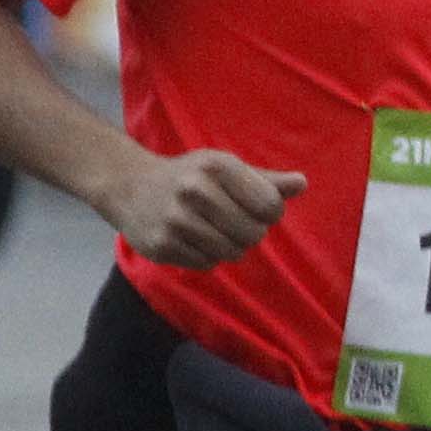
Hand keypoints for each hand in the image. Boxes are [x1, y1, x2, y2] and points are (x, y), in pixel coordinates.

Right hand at [92, 144, 300, 269]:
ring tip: (214, 232)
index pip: (270, 206)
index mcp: (216, 166)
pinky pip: (206, 263)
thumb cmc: (187, 176)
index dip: (270, 212)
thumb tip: (303, 184)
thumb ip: (264, 179)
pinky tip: (193, 240)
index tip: (255, 208)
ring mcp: (175, 220)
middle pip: (254, 233)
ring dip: (230, 247)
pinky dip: (206, 256)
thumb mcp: (223, 167)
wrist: (127, 186)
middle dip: (250, 232)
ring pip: (231, 252)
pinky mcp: (161, 245)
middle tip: (233, 223)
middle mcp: (194, 191)